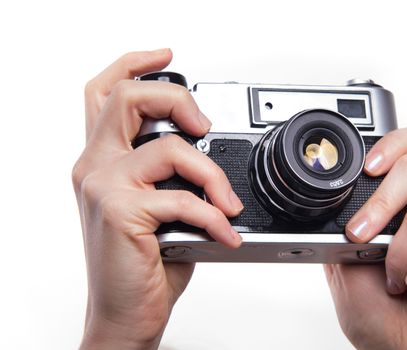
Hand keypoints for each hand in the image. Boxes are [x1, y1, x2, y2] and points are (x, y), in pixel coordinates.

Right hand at [72, 49, 243, 349]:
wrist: (124, 313)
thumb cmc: (143, 262)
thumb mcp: (156, 209)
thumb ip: (170, 175)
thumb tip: (208, 156)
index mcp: (101, 160)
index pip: (105, 93)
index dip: (134, 65)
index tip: (166, 57)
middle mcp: (95, 166)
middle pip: (127, 97)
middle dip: (177, 98)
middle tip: (204, 125)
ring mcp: (104, 187)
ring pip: (170, 147)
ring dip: (212, 174)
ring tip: (228, 203)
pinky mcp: (121, 213)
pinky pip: (183, 198)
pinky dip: (214, 216)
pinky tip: (224, 234)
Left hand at [324, 126, 406, 349]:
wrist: (393, 348)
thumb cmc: (373, 308)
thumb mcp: (340, 260)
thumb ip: (340, 225)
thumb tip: (327, 201)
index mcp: (403, 201)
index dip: (395, 144)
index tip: (368, 167)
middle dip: (382, 203)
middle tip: (361, 234)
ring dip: (394, 257)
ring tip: (393, 278)